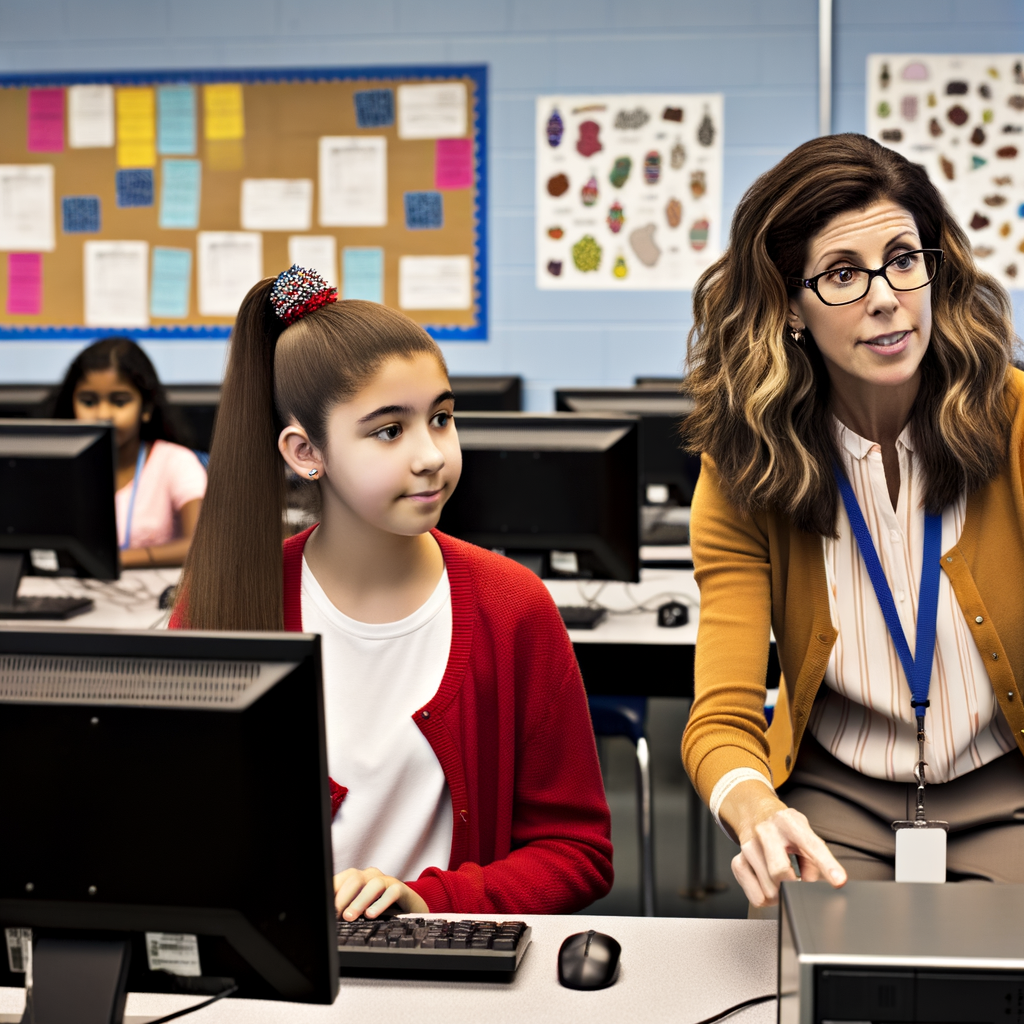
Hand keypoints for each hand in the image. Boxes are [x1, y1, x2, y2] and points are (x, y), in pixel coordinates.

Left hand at [333, 867, 428, 920]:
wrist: (409, 908)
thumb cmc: (379, 908)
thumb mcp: (360, 908)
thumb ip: (346, 908)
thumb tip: (329, 918)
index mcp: (358, 878)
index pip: (342, 878)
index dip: (332, 891)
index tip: (325, 908)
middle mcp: (371, 876)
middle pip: (355, 879)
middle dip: (342, 897)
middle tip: (335, 914)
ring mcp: (387, 881)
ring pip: (372, 885)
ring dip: (359, 901)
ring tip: (349, 916)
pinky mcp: (402, 889)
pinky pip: (392, 893)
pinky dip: (380, 903)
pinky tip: (371, 915)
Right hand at [719, 779, 846, 907]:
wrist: (753, 811)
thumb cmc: (786, 828)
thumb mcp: (805, 833)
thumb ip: (814, 859)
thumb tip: (810, 885)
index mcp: (789, 822)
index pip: (811, 846)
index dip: (827, 865)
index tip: (839, 881)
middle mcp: (765, 832)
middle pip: (780, 872)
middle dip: (792, 885)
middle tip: (798, 882)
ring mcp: (748, 847)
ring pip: (769, 890)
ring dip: (781, 893)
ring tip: (783, 877)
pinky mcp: (737, 862)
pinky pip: (757, 898)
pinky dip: (768, 898)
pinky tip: (770, 883)